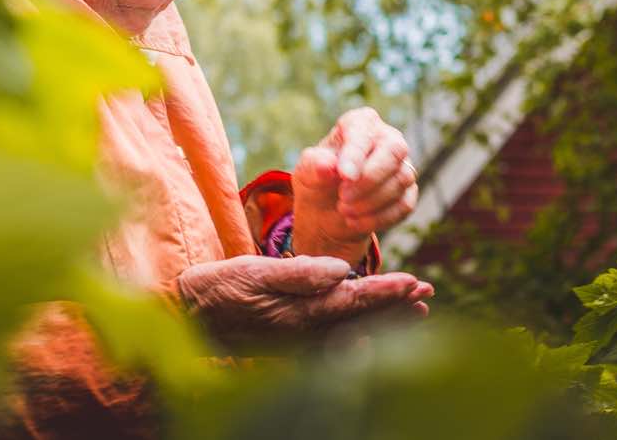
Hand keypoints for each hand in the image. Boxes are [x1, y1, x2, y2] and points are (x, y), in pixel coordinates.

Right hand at [175, 255, 432, 347]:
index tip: (414, 282)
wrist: (189, 318)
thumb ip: (299, 273)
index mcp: (300, 314)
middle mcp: (306, 335)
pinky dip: (363, 331)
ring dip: (386, 320)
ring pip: (355, 333)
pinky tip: (373, 328)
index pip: (354, 301)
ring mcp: (300, 345)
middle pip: (363, 322)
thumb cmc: (220, 288)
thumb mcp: (254, 271)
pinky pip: (339, 342)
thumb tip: (342, 270)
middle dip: (396, 308)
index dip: (387, 291)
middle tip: (427, 294)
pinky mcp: (293, 347)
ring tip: (415, 310)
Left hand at [292, 108, 417, 262]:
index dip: (356, 154)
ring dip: (371, 201)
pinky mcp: (408, 193)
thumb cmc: (318, 179)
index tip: (343, 176)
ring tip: (343, 211)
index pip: (364, 133)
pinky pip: (404, 205)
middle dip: (369, 178)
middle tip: (343, 198)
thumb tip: (327, 165)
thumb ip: (314, 165)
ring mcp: (402, 165)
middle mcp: (387, 139)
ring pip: (401, 179)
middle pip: (394, 151)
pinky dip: (379, 218)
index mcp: (360, 123)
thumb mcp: (307, 172)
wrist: (326, 210)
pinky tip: (355, 222)